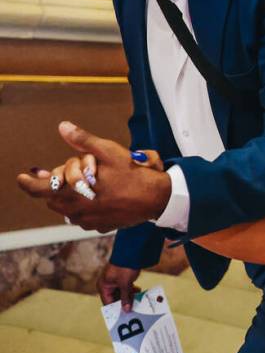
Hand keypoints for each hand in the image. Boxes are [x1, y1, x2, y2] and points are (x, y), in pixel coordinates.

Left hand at [16, 122, 171, 231]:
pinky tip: (99, 198)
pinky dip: (85, 207)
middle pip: (53, 199)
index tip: (21, 178)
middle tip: (64, 175)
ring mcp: (87, 220)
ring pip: (67, 209)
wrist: (156, 198)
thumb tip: (63, 127)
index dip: (27, 183)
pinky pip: (84, 217)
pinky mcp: (100, 226)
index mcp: (71, 191)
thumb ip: (83, 140)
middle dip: (55, 187)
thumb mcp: (108, 151)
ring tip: (83, 186)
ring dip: (69, 198)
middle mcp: (75, 209)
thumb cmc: (133, 174)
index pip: (38, 189)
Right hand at [98, 263, 140, 311]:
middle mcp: (106, 284)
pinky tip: (138, 290)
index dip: (116, 309)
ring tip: (137, 298)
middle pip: (114, 298)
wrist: (132, 251)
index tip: (124, 315)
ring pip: (121, 292)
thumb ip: (126, 297)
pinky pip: (124, 287)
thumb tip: (126, 309)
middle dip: (124, 302)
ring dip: (129, 295)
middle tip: (133, 307)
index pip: (108, 302)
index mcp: (103, 286)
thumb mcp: (126, 284)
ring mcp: (114, 280)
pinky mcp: (121, 277)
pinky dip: (130, 289)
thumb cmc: (125, 266)